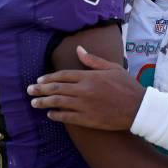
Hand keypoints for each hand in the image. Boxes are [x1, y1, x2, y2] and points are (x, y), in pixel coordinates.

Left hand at [27, 46, 145, 130]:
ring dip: (44, 102)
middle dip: (40, 89)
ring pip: (58, 103)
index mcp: (89, 76)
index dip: (49, 78)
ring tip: (33, 103)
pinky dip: (56, 115)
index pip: (63, 75)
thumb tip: (79, 49)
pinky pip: (67, 117)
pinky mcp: (88, 119)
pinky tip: (50, 114)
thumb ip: (93, 60)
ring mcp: (85, 105)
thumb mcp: (112, 68)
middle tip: (29, 90)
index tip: (39, 80)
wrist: (138, 108)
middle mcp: (84, 90)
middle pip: (56, 89)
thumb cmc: (127, 86)